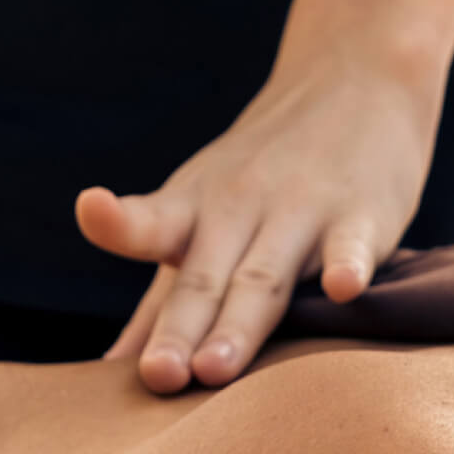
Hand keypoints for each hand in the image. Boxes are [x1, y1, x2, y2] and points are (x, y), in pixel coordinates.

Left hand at [75, 43, 443, 393]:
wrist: (354, 78)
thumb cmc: (261, 175)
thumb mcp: (199, 221)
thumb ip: (158, 301)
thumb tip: (106, 370)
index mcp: (191, 213)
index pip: (148, 221)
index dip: (117, 220)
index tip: (91, 207)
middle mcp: (238, 209)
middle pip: (204, 278)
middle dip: (179, 329)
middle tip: (159, 376)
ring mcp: (300, 211)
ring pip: (265, 277)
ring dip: (240, 323)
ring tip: (215, 369)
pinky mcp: (362, 215)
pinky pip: (352, 245)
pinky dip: (348, 265)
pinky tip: (344, 289)